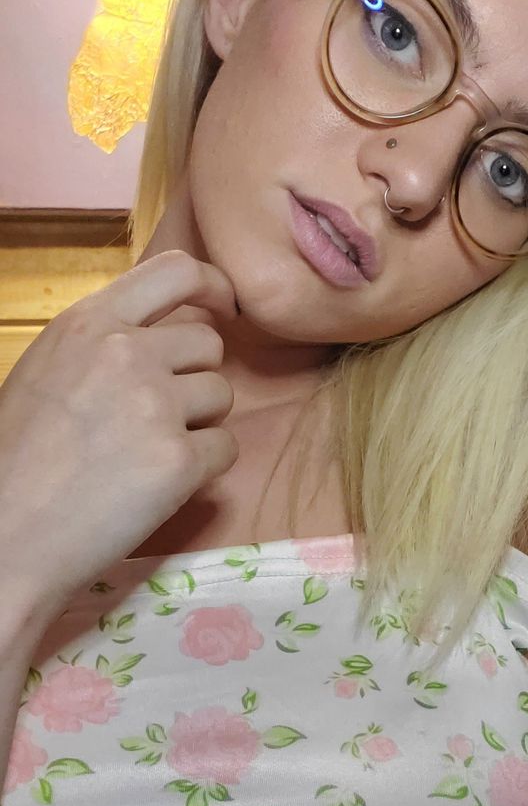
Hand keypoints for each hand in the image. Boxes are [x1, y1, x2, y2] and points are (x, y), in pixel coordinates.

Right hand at [0, 249, 239, 628]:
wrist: (9, 535)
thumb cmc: (18, 459)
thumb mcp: (48, 370)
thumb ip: (103, 345)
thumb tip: (163, 338)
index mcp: (88, 323)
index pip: (177, 271)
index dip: (212, 286)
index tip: (223, 307)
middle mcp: (126, 353)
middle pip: (209, 344)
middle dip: (194, 378)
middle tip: (157, 417)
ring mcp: (156, 405)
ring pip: (222, 396)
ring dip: (199, 423)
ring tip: (145, 453)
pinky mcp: (179, 460)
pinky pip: (226, 448)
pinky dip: (205, 468)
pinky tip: (159, 485)